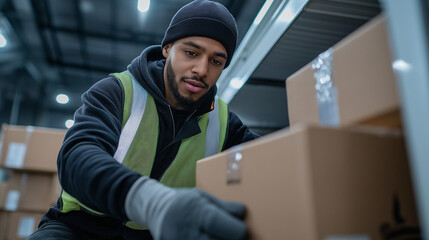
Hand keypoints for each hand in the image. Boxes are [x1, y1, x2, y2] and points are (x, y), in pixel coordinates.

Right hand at [125, 177, 247, 239]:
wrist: (157, 210)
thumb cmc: (184, 202)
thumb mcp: (203, 197)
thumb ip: (224, 206)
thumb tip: (243, 212)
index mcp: (200, 214)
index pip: (229, 229)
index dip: (239, 230)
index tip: (241, 229)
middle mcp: (190, 233)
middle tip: (231, 235)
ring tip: (218, 236)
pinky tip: (208, 239)